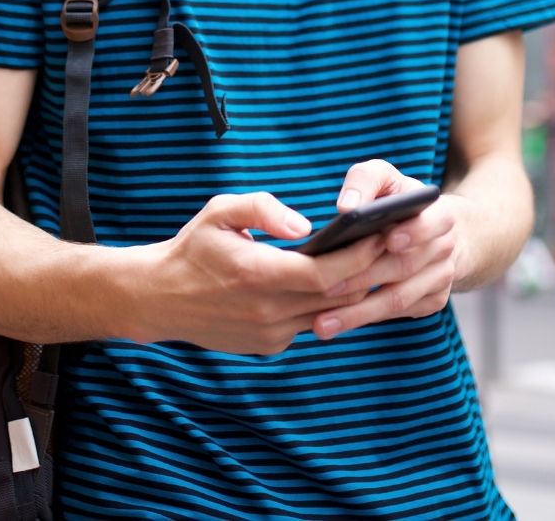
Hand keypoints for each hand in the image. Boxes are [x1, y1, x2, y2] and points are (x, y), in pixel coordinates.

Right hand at [129, 191, 386, 354]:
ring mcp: (270, 333)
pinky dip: (326, 304)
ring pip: (329, 314)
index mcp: (258, 274)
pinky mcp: (269, 345)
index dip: (360, 255)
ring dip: (354, 291)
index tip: (382, 233)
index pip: (326, 272)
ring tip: (375, 262)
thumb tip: (304, 225)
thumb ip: (262, 209)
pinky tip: (338, 283)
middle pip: (337, 296)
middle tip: (393, 245)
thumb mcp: (219, 212)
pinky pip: (308, 323)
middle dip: (370, 270)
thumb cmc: (193, 248)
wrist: (161, 298)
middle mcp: (268, 310)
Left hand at [311, 160, 457, 340]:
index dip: (413, 232)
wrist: (436, 232)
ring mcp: (440, 280)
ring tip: (321, 323)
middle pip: (404, 267)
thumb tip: (346, 207)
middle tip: (326, 287)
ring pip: (399, 299)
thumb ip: (366, 180)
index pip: (432, 224)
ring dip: (359, 313)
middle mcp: (444, 250)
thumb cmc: (397, 198)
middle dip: (364, 279)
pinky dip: (366, 319)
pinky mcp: (430, 302)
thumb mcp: (385, 177)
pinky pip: (396, 314)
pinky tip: (334, 323)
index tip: (388, 239)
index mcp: (438, 215)